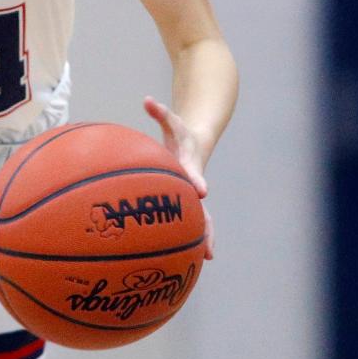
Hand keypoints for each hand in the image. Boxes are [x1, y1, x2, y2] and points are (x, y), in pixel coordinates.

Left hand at [143, 95, 214, 259]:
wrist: (198, 141)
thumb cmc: (180, 133)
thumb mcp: (172, 121)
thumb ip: (160, 112)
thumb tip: (147, 99)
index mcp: (191, 166)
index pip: (194, 174)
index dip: (196, 180)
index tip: (201, 190)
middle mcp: (195, 184)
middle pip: (204, 208)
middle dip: (207, 226)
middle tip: (210, 246)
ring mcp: (193, 195)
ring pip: (201, 220)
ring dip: (204, 237)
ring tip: (205, 259)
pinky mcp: (188, 202)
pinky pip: (189, 222)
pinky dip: (189, 237)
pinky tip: (185, 257)